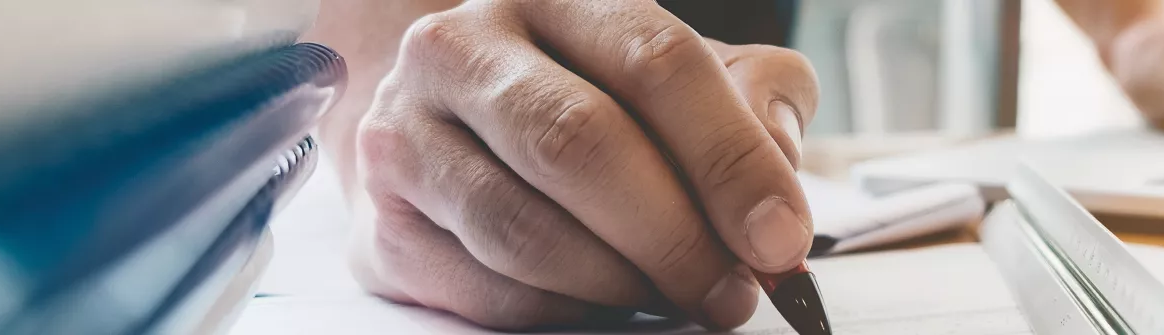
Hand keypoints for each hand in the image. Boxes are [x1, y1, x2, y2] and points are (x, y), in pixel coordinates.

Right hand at [342, 0, 817, 329]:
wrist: (452, 129)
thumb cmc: (591, 99)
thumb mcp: (686, 77)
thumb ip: (755, 101)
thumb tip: (777, 178)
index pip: (655, 60)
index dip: (729, 157)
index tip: (780, 238)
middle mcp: (464, 48)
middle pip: (580, 143)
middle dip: (676, 234)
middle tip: (732, 289)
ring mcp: (407, 134)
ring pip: (524, 229)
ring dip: (621, 283)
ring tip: (677, 297)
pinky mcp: (383, 226)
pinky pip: (484, 289)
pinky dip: (564, 313)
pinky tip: (606, 304)